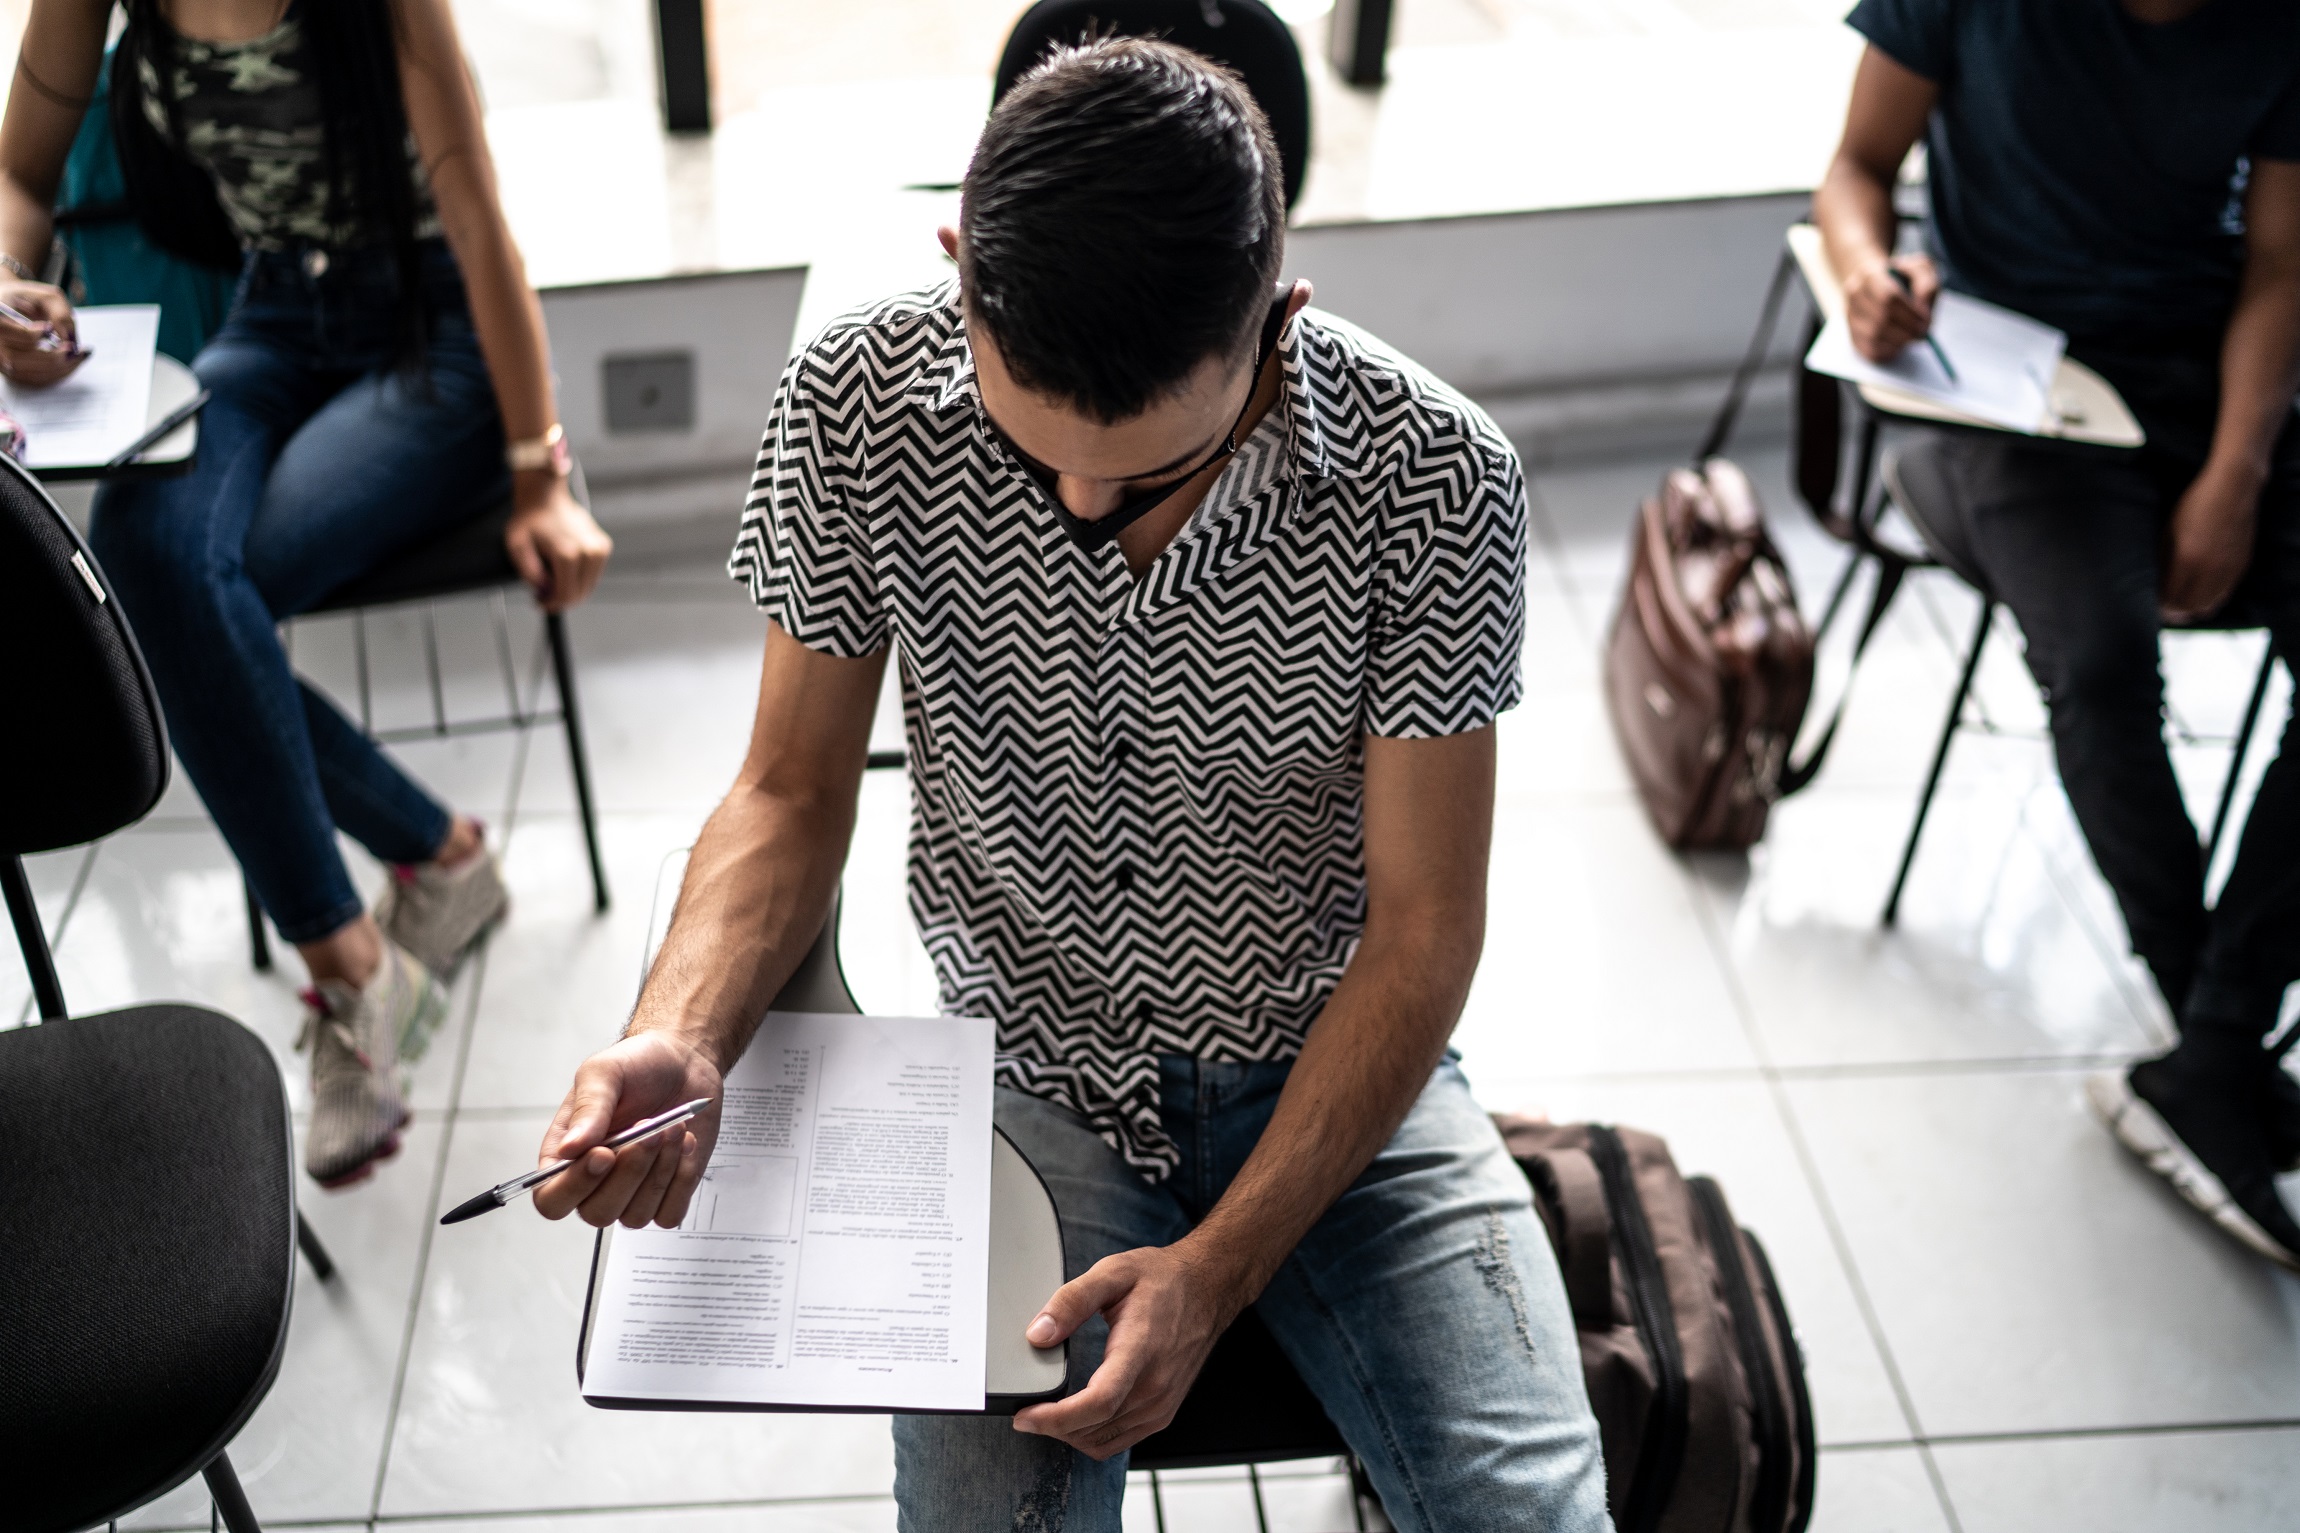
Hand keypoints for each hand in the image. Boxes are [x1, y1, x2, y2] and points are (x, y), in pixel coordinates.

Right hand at [0, 280, 85, 386]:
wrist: (13, 309)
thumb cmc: (29, 300)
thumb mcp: (45, 296)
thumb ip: (58, 310)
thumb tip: (69, 336)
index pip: (4, 331)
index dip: (27, 334)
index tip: (48, 329)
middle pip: (16, 358)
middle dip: (50, 356)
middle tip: (72, 349)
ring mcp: (1, 360)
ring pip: (27, 373)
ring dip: (58, 368)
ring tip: (78, 355)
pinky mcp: (13, 372)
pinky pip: (35, 380)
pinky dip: (58, 373)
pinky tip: (72, 362)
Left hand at [505, 478, 612, 612]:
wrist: (545, 498)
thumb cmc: (529, 521)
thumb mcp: (516, 545)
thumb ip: (528, 571)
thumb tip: (544, 589)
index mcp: (568, 554)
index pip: (566, 595)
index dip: (551, 605)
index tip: (539, 604)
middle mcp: (589, 552)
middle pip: (579, 594)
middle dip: (561, 599)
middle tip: (543, 595)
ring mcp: (599, 549)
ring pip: (587, 587)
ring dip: (571, 589)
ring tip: (552, 581)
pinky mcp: (603, 547)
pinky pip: (592, 575)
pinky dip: (579, 578)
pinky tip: (564, 569)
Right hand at [532, 1031, 721, 1227]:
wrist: (683, 1062)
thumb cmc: (636, 1066)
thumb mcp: (605, 1072)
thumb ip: (588, 1108)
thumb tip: (569, 1149)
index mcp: (565, 1156)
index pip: (551, 1199)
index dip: (575, 1185)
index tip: (605, 1153)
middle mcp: (595, 1182)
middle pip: (597, 1213)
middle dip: (629, 1173)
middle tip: (649, 1131)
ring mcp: (631, 1192)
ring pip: (635, 1216)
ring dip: (659, 1171)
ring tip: (672, 1128)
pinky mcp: (666, 1194)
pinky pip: (669, 1214)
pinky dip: (682, 1180)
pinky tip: (685, 1145)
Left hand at [1011, 1240, 1244, 1458]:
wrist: (1206, 1288)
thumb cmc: (1161, 1280)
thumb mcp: (1112, 1273)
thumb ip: (1071, 1301)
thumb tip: (1038, 1334)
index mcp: (1140, 1350)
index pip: (1098, 1402)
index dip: (1055, 1418)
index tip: (1025, 1416)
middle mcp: (1155, 1385)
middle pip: (1094, 1428)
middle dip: (1051, 1426)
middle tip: (1025, 1409)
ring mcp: (1162, 1404)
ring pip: (1104, 1442)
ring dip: (1069, 1435)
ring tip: (1045, 1414)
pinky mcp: (1163, 1412)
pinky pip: (1119, 1441)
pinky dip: (1091, 1437)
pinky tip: (1076, 1417)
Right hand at [1843, 253, 1939, 362]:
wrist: (1882, 283)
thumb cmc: (1904, 277)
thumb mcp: (1921, 269)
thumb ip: (1927, 285)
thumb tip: (1922, 311)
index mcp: (1869, 274)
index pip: (1887, 298)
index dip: (1909, 313)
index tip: (1926, 319)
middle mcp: (1854, 295)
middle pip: (1880, 320)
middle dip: (1906, 329)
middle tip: (1922, 331)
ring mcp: (1850, 316)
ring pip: (1874, 337)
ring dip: (1899, 341)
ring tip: (1912, 335)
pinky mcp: (1853, 335)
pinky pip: (1870, 350)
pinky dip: (1890, 350)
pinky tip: (1901, 342)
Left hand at [2160, 459, 2261, 622]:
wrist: (2233, 488)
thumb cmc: (2194, 505)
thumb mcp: (2168, 531)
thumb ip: (2162, 561)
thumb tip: (2154, 584)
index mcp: (2188, 560)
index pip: (2171, 600)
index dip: (2159, 607)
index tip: (2151, 605)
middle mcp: (2211, 569)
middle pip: (2189, 608)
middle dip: (2173, 612)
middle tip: (2163, 607)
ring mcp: (2229, 569)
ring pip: (2208, 606)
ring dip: (2192, 608)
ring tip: (2180, 603)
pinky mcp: (2242, 565)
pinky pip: (2224, 594)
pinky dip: (2210, 599)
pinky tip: (2200, 592)